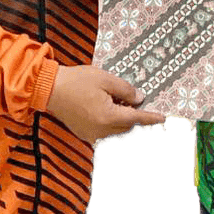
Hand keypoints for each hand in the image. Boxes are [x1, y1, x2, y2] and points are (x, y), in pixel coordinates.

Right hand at [45, 64, 164, 143]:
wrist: (49, 89)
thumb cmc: (78, 81)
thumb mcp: (105, 79)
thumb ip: (126, 90)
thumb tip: (140, 99)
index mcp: (108, 117)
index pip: (136, 118)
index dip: (151, 118)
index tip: (164, 118)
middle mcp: (101, 131)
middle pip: (126, 125)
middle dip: (132, 114)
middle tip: (130, 97)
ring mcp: (91, 134)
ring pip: (115, 129)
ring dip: (121, 117)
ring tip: (114, 99)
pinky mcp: (83, 133)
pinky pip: (104, 130)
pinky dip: (109, 121)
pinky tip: (104, 106)